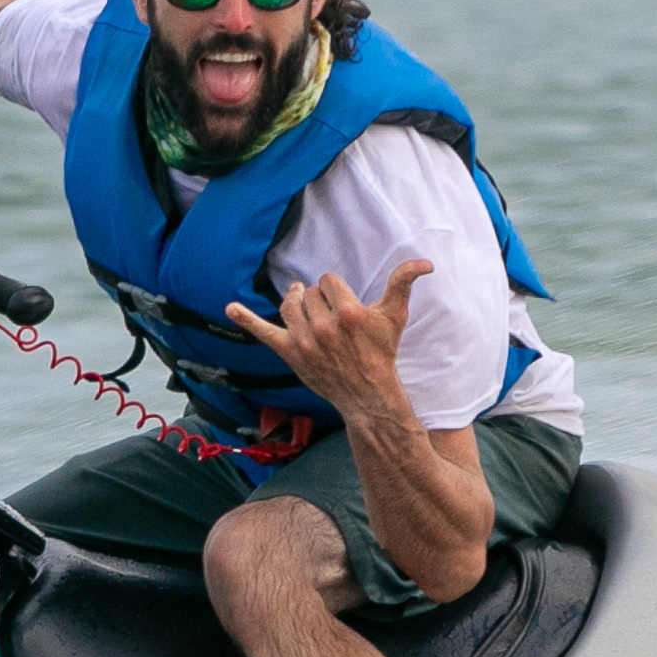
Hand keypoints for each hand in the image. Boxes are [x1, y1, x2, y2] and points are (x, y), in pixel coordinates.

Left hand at [219, 261, 429, 416]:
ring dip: (298, 303)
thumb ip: (404, 283)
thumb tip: (425, 262)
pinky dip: (246, 319)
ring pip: (291, 304)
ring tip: (306, 309)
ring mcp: (304, 341)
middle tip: (333, 320)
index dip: (338, 290)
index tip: (345, 307)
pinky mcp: (290, 353)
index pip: (330, 280)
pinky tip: (231, 308)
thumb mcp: (395, 316)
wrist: (367, 393)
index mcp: (349, 313)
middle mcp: (324, 327)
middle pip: (310, 292)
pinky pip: (264, 331)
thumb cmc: (381, 352)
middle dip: (320, 300)